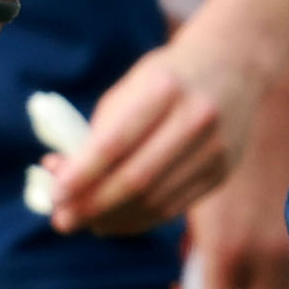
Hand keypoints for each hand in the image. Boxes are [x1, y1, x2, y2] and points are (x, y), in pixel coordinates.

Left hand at [41, 33, 256, 237]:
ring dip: (112, 219)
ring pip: (155, 201)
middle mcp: (197, 118)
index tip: (55, 195)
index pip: (115, 143)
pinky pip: (173, 208)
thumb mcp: (131, 89)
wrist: (233, 66)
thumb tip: (60, 181)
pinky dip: (138, 220)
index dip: (81, 174)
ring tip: (85, 222)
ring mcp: (215, 148)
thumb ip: (98, 134)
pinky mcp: (222, 171)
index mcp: (166, 87)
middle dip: (92, 206)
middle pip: (136, 179)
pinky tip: (115, 221)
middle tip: (62, 221)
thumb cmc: (166, 79)